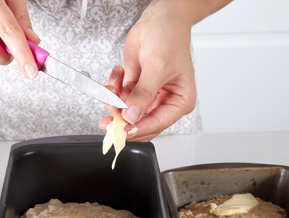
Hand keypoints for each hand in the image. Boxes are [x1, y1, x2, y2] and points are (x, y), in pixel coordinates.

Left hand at [99, 1, 197, 140]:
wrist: (160, 17)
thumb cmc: (169, 37)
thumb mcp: (157, 67)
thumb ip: (144, 93)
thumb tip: (133, 115)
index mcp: (180, 101)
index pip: (157, 123)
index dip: (138, 128)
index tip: (122, 129)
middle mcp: (165, 101)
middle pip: (141, 122)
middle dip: (123, 118)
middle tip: (108, 119)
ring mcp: (149, 95)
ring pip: (127, 111)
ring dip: (115, 101)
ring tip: (112, 85)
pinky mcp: (136, 87)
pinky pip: (120, 97)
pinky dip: (114, 89)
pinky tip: (118, 73)